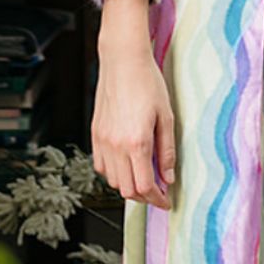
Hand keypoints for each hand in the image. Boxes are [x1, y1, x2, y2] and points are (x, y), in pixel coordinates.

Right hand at [92, 0, 174, 209]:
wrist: (123, 61)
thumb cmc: (147, 83)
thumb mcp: (166, 118)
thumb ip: (166, 151)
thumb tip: (168, 177)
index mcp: (137, 143)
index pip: (145, 186)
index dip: (157, 199)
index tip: (166, 201)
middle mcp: (116, 145)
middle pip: (127, 189)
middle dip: (144, 197)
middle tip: (157, 192)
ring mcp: (102, 140)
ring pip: (112, 180)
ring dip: (128, 185)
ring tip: (143, 178)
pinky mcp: (95, 133)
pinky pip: (101, 165)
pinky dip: (113, 172)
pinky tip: (126, 164)